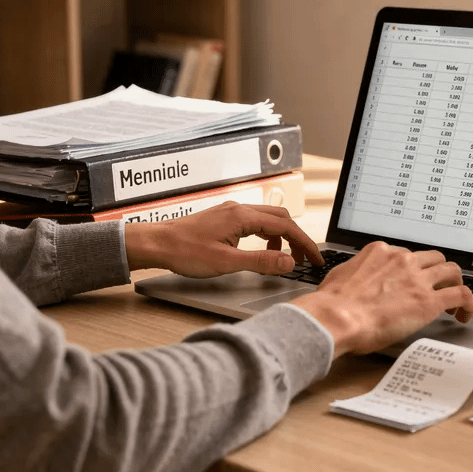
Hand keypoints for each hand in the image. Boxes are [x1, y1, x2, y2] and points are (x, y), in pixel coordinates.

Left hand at [124, 201, 323, 276]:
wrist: (158, 244)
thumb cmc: (185, 251)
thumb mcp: (227, 262)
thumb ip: (261, 262)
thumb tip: (288, 262)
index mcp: (243, 216)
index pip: (285, 227)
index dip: (304, 244)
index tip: (315, 258)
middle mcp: (239, 209)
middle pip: (280, 219)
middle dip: (296, 238)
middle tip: (305, 259)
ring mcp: (231, 212)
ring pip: (267, 220)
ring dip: (281, 238)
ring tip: (282, 259)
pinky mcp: (224, 219)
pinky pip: (254, 223)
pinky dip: (265, 236)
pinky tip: (259, 251)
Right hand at [291, 241, 472, 356]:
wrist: (337, 318)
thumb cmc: (332, 304)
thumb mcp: (340, 275)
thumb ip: (354, 272)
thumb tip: (353, 277)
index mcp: (380, 251)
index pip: (405, 254)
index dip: (411, 269)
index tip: (411, 280)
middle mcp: (402, 260)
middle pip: (433, 258)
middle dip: (436, 272)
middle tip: (435, 288)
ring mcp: (418, 279)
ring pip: (451, 270)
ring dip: (454, 283)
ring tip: (453, 301)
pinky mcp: (429, 301)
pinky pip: (461, 294)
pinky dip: (468, 303)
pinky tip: (465, 314)